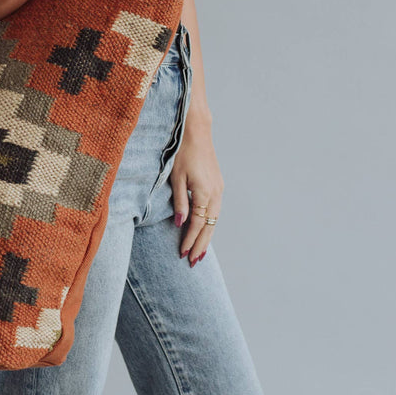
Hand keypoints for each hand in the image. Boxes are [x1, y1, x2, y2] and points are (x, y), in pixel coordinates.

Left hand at [169, 117, 223, 265]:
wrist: (197, 132)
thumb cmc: (183, 153)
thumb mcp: (176, 178)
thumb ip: (179, 203)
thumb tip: (181, 224)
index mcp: (204, 193)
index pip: (197, 224)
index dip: (190, 240)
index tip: (182, 254)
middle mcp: (215, 194)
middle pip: (209, 226)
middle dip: (201, 245)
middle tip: (193, 262)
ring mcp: (219, 190)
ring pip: (214, 220)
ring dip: (206, 237)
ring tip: (199, 253)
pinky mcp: (218, 186)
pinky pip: (215, 211)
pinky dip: (209, 224)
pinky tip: (204, 231)